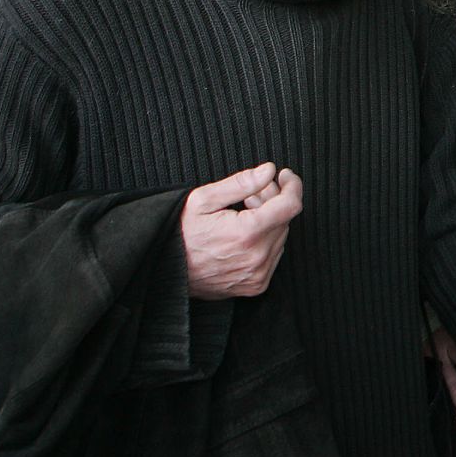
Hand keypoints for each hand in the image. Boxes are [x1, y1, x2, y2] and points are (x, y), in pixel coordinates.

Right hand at [181, 162, 302, 298]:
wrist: (164, 271)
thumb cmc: (180, 234)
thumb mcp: (203, 200)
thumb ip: (241, 183)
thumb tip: (269, 171)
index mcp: (246, 233)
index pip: (290, 205)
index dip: (291, 186)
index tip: (284, 176)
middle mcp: (257, 257)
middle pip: (284, 220)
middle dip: (273, 201)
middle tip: (251, 194)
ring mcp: (258, 274)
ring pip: (280, 237)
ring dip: (269, 221)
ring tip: (244, 213)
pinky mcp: (256, 285)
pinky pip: (273, 256)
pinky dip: (265, 242)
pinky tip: (244, 235)